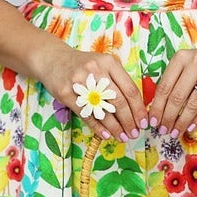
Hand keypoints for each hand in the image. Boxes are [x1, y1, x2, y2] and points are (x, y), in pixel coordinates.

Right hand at [33, 45, 147, 141]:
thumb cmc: (83, 66)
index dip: (139, 109)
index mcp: (109, 63)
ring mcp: (80, 82)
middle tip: (134, 133)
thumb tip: (135, 109)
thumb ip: (118, 82)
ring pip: (103, 110)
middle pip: (118, 101)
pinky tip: (106, 135)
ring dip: (115, 128)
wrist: (52, 59)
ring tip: (122, 137)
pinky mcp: (66, 93)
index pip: (130, 90)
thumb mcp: (103, 66)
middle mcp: (96, 70)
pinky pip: (86, 114)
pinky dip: (98, 127)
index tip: (144, 122)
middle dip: (129, 121)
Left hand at [148, 44, 196, 137]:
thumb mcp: (187, 65)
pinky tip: (190, 128)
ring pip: (193, 104)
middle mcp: (196, 63)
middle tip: (162, 130)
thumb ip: (173, 82)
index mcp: (181, 58)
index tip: (152, 121)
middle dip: (168, 117)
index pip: (164, 86)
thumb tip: (157, 109)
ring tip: (175, 132)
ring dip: (182, 122)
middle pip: (177, 97)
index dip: (157, 107)